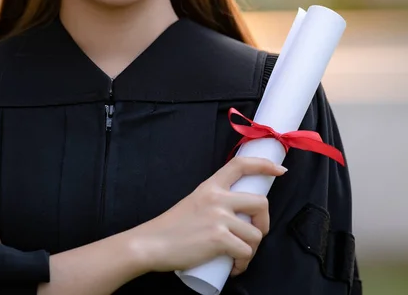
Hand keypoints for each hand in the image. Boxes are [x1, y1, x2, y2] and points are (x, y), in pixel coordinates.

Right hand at [132, 157, 286, 275]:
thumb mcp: (194, 202)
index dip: (264, 164)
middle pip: (260, 202)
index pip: (240, 165)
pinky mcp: (218, 238)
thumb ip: (214, 202)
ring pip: (256, 234)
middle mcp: (217, 197)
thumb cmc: (171, 226)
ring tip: (237, 257)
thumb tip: (238, 214)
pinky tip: (232, 267)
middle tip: (255, 234)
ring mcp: (219, 217)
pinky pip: (246, 253)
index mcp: (210, 185)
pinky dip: (242, 264)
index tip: (279, 170)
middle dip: (265, 223)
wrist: (152, 243)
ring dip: (252, 250)